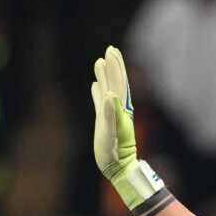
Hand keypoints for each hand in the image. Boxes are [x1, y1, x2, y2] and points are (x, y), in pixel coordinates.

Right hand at [90, 45, 137, 180]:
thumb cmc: (115, 152)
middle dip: (113, 65)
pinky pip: (100, 102)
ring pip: (107, 89)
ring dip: (104, 75)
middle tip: (110, 48)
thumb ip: (112, 114)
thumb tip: (111, 95)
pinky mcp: (104, 121)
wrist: (117, 167)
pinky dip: (98, 92)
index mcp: (120, 108)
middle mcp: (116, 108)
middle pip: (115, 82)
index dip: (115, 67)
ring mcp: (110, 113)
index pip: (118, 83)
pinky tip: (95, 85)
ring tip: (100, 61)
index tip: (111, 50)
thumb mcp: (113, 133)